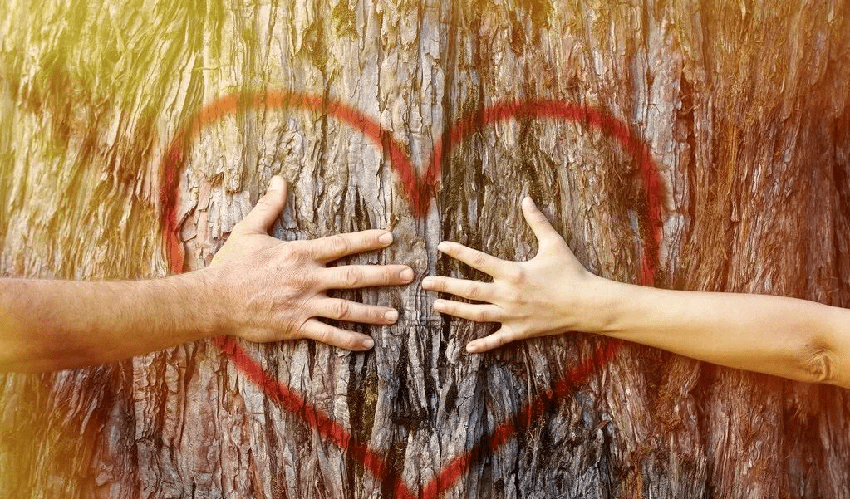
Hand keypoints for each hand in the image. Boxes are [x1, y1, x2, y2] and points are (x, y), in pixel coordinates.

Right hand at [207, 176, 413, 349]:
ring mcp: (303, 305)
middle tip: (409, 274)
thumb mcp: (249, 229)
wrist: (212, 298)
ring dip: (373, 312)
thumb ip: (269, 205)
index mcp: (300, 255)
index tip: (389, 237)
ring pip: (346, 309)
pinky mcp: (295, 327)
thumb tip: (278, 179)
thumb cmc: (231, 264)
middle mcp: (307, 279)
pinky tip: (367, 343)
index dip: (367, 240)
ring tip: (395, 315)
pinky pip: (327, 335)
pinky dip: (348, 340)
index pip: (341, 245)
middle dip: (384, 275)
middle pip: (354, 276)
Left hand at [422, 197, 610, 352]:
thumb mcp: (553, 243)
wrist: (587, 304)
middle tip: (425, 283)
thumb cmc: (571, 272)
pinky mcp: (520, 331)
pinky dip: (483, 344)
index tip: (442, 247)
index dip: (458, 252)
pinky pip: (497, 339)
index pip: (478, 260)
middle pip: (469, 290)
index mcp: (513, 272)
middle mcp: (508, 294)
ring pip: (476, 314)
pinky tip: (468, 347)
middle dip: (445, 285)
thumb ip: (537, 221)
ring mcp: (512, 315)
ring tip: (437, 307)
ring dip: (455, 311)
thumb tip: (527, 198)